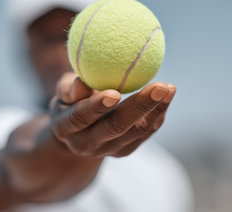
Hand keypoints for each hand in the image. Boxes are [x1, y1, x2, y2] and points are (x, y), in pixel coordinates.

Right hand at [50, 72, 175, 157]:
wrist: (78, 133)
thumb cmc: (70, 101)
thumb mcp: (63, 92)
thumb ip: (69, 88)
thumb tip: (80, 82)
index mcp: (65, 128)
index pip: (81, 118)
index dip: (96, 106)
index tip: (114, 92)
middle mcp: (86, 144)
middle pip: (115, 128)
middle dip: (139, 107)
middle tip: (159, 86)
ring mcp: (108, 150)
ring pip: (136, 131)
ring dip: (155, 109)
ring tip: (169, 87)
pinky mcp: (126, 150)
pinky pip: (146, 132)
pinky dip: (159, 113)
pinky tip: (168, 93)